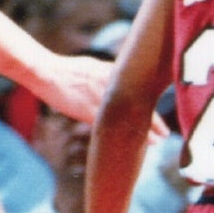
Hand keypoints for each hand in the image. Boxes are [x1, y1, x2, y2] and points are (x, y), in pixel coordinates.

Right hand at [37, 54, 165, 141]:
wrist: (48, 72)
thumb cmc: (70, 71)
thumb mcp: (96, 67)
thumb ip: (111, 76)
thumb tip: (123, 82)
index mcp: (114, 73)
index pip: (141, 91)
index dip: (152, 106)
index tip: (162, 117)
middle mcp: (111, 84)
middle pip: (139, 105)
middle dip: (154, 121)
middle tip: (166, 134)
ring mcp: (100, 97)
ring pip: (127, 117)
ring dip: (142, 131)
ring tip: (156, 142)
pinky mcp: (87, 109)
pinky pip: (108, 125)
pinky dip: (119, 136)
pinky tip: (128, 145)